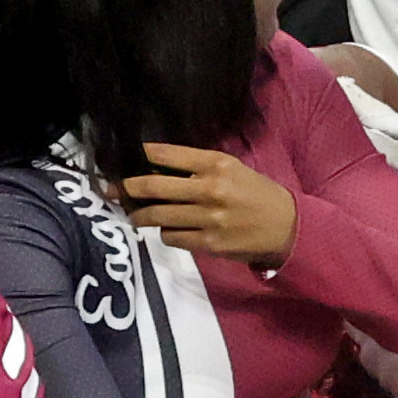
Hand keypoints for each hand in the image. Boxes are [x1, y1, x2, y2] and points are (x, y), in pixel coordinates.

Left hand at [117, 138, 301, 265]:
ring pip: (158, 216)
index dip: (142, 155)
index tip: (128, 156)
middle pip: (154, 187)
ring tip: (133, 215)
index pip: (167, 155)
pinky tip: (168, 229)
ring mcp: (208, 218)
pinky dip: (165, 233)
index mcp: (216, 164)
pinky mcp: (208, 243)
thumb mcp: (232, 169)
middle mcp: (210, 188)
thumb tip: (156, 168)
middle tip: (112, 190)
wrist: (286, 226)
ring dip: (140, 216)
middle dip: (127, 188)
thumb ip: (198, 167)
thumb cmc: (255, 193)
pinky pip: (172, 237)